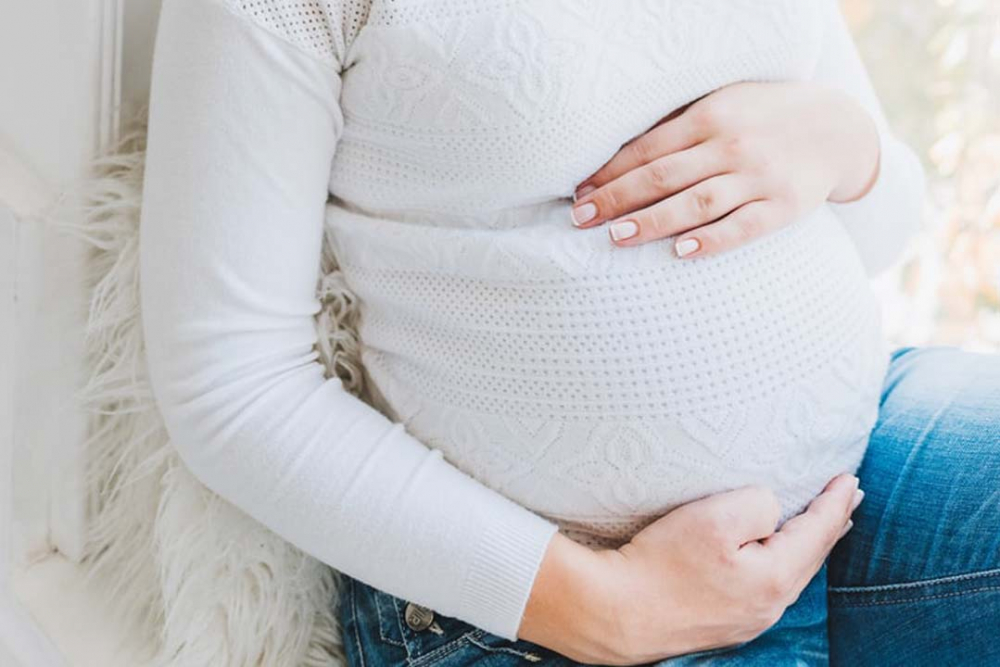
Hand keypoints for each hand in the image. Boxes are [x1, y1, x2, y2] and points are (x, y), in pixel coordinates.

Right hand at [518, 473, 863, 664]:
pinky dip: (782, 562)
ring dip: (808, 544)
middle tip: (848, 496)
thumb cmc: (662, 562)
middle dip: (831, 524)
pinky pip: (767, 586)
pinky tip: (774, 556)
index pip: (818, 532)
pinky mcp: (723, 623)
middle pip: (811, 557)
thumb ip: (758, 504)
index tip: (850, 478)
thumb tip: (772, 511)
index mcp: (775, 578)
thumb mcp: (715, 517)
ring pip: (790, 574)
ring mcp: (746, 620)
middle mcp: (769, 606)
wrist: (615, 612)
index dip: (835, 502)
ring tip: (821, 525)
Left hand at [569, 81, 880, 258]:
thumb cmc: (762, 118)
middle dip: (617, 198)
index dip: (610, 173)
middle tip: (582, 220)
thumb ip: (679, 128)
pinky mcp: (783, 206)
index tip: (579, 194)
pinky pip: (743, 227)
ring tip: (617, 236)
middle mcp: (731, 145)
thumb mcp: (723, 106)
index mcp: (710, 117)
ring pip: (697, 202)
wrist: (837, 127)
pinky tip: (681, 252)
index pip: (648, 149)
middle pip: (663, 176)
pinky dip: (712, 240)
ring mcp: (759, 176)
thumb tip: (617, 159)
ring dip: (653, 221)